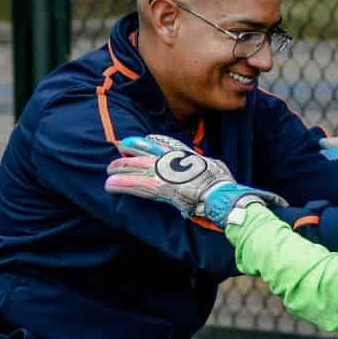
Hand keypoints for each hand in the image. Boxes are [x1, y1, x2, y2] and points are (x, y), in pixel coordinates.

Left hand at [106, 135, 287, 226]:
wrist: (226, 199)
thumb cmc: (230, 191)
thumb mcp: (223, 174)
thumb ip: (215, 174)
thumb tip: (224, 179)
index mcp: (191, 158)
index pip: (170, 145)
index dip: (155, 142)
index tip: (143, 139)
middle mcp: (177, 162)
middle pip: (150, 153)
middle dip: (134, 151)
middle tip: (120, 147)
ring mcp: (168, 175)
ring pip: (140, 169)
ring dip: (122, 169)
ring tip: (107, 169)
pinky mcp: (160, 189)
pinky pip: (137, 186)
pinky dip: (123, 185)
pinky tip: (109, 184)